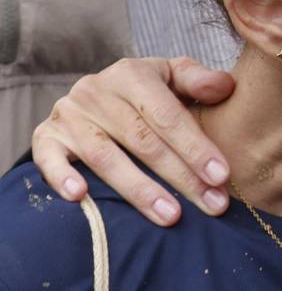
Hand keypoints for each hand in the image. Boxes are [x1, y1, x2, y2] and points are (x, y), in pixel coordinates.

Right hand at [31, 57, 235, 225]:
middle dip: (180, 176)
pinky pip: (48, 158)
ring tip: (171, 216)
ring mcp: (69, 115)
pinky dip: (62, 177)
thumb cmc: (147, 91)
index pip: (168, 115)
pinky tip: (81, 197)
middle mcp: (96, 92)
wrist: (96, 94)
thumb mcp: (172, 76)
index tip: (222, 176)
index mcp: (132, 75)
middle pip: (143, 141)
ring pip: (106, 157)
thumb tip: (226, 86)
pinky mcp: (46, 136)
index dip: (196, 146)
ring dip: (139, 190)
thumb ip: (199, 80)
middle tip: (211, 204)